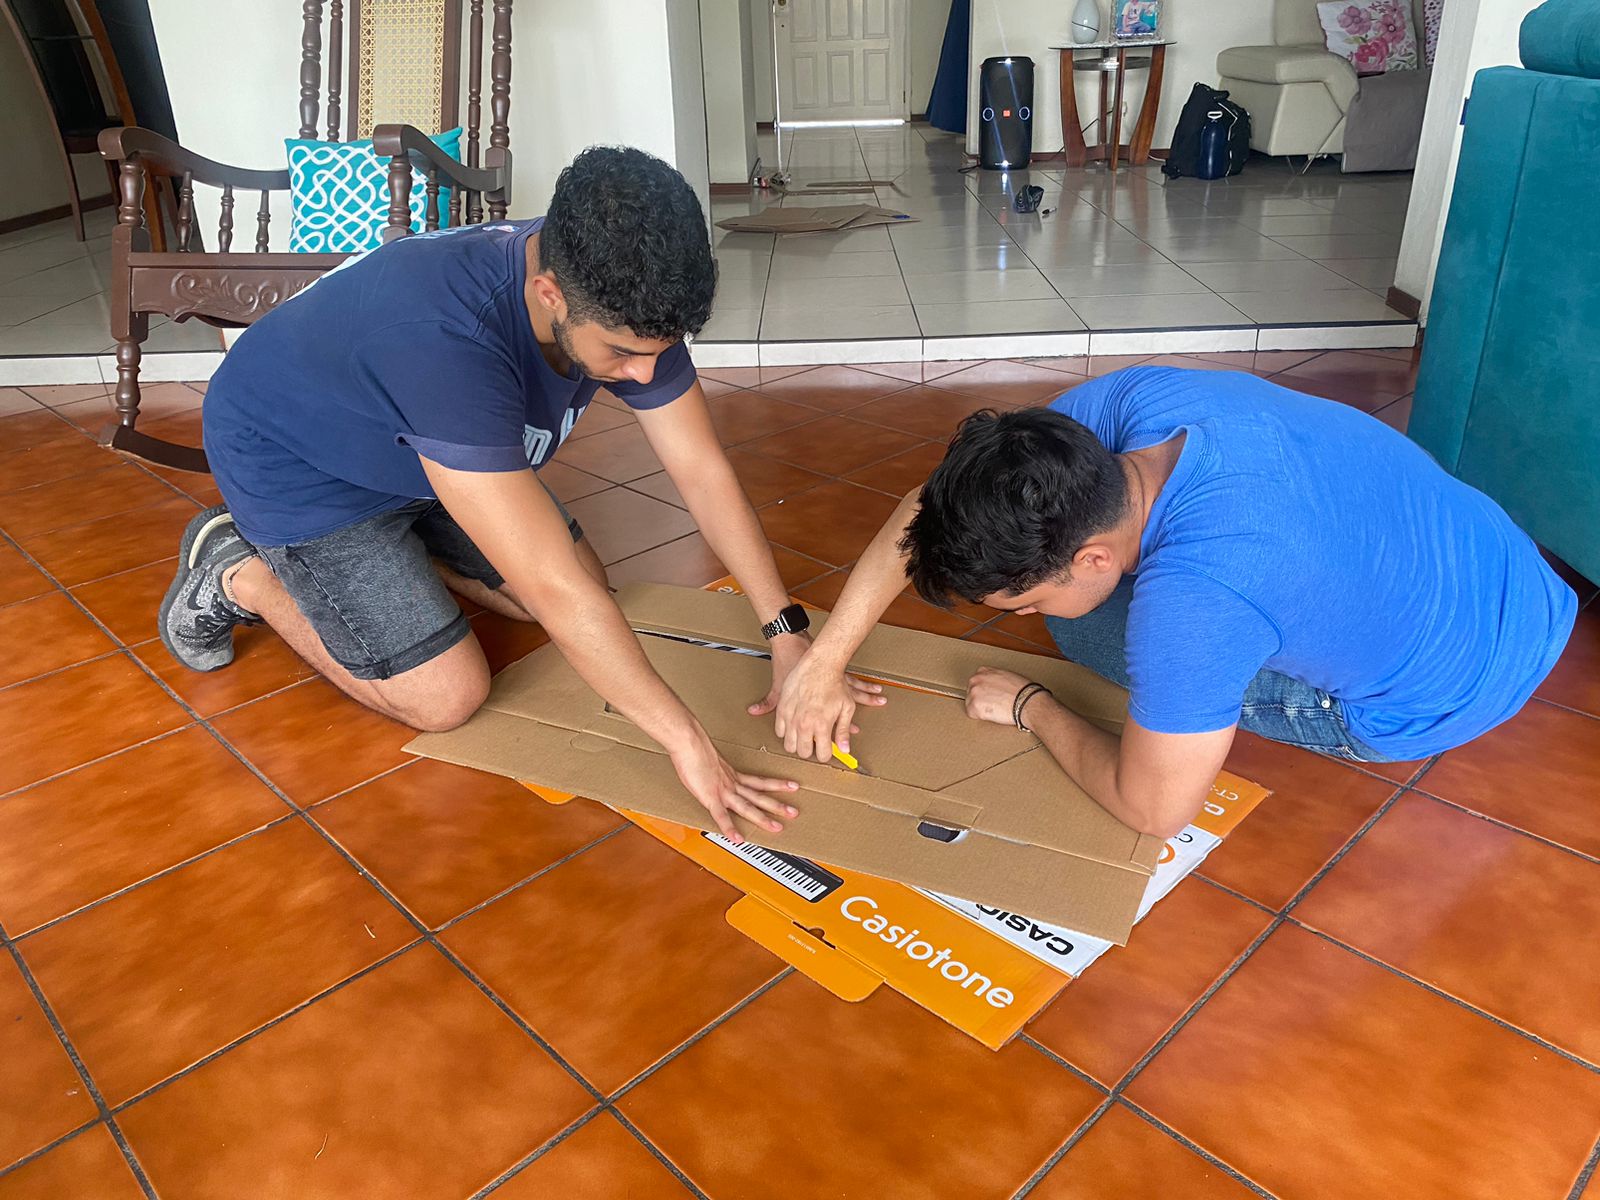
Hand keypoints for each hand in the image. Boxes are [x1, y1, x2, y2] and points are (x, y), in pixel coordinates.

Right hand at [671, 731, 798, 843]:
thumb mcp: (710, 760)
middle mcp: (732, 784)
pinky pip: (721, 816)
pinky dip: (730, 829)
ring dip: (763, 818)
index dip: (777, 784)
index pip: (760, 782)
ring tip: (777, 827)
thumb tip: (716, 772)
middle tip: (794, 812)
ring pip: (747, 807)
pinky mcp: (710, 798)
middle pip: (759, 797)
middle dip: (777, 806)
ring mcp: (723, 792)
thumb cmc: (695, 747)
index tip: (792, 786)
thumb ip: (716, 770)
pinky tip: (738, 839)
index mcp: (733, 775)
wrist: (689, 742)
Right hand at [762, 644, 886, 762]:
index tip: (827, 749)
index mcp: (822, 725)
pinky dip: (786, 731)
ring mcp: (791, 717)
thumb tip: (845, 749)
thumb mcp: (846, 708)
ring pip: (789, 745)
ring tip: (805, 734)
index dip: (826, 754)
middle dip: (811, 750)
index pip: (822, 754)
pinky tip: (794, 725)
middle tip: (816, 742)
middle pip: (803, 752)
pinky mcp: (781, 708)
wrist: (820, 664)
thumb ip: (843, 731)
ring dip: (797, 743)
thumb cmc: (834, 684)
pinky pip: (779, 730)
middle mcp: (804, 724)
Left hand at [964, 667, 1037, 726]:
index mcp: (983, 671)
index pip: (976, 682)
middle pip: (971, 693)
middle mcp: (975, 679)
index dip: (984, 692)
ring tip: (995, 709)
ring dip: (980, 708)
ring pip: (970, 704)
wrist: (1025, 701)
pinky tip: (992, 714)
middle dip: (981, 700)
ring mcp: (973, 693)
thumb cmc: (1022, 690)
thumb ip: (995, 678)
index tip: (991, 696)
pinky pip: (972, 714)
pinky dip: (980, 717)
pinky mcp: (974, 706)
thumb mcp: (1007, 675)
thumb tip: (994, 686)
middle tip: (994, 704)